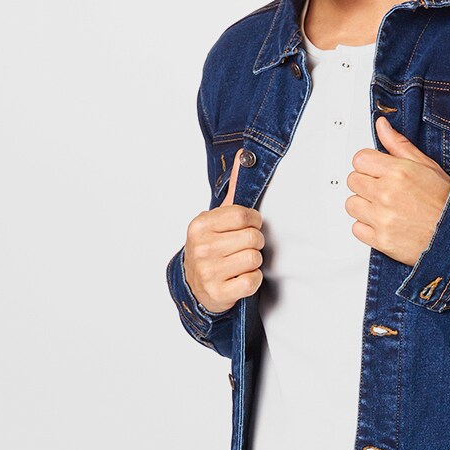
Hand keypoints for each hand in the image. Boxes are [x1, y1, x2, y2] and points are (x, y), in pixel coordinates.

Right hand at [185, 152, 264, 312]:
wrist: (195, 286)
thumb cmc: (212, 248)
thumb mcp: (217, 219)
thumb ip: (234, 192)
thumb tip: (244, 156)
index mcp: (200, 225)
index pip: (243, 215)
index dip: (254, 222)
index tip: (249, 227)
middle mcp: (201, 247)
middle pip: (253, 238)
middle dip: (254, 243)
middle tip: (242, 248)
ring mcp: (208, 272)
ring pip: (254, 259)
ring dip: (253, 262)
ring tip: (240, 263)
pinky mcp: (218, 293)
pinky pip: (252, 281)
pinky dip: (252, 281)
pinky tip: (240, 278)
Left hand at [346, 115, 449, 265]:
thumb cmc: (445, 201)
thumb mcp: (426, 165)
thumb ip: (398, 144)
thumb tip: (382, 126)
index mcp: (398, 172)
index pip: (359, 159)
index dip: (368, 165)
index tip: (376, 171)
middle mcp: (386, 194)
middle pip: (353, 181)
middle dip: (365, 184)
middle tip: (382, 190)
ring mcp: (382, 218)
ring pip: (351, 205)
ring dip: (363, 206)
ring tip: (382, 208)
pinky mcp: (380, 240)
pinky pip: (356, 229)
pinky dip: (366, 227)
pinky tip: (382, 223)